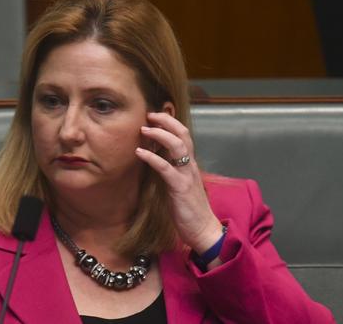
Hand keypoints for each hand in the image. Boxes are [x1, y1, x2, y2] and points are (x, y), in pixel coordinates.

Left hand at [135, 112, 223, 254]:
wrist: (203, 229)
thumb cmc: (189, 209)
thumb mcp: (179, 184)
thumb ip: (171, 169)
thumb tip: (156, 157)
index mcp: (190, 164)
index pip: (183, 135)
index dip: (170, 123)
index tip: (154, 116)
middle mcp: (190, 165)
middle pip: (183, 134)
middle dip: (166, 121)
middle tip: (149, 114)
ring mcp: (187, 175)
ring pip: (178, 146)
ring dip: (160, 134)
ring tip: (144, 129)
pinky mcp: (180, 188)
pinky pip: (166, 168)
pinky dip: (152, 157)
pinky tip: (139, 152)